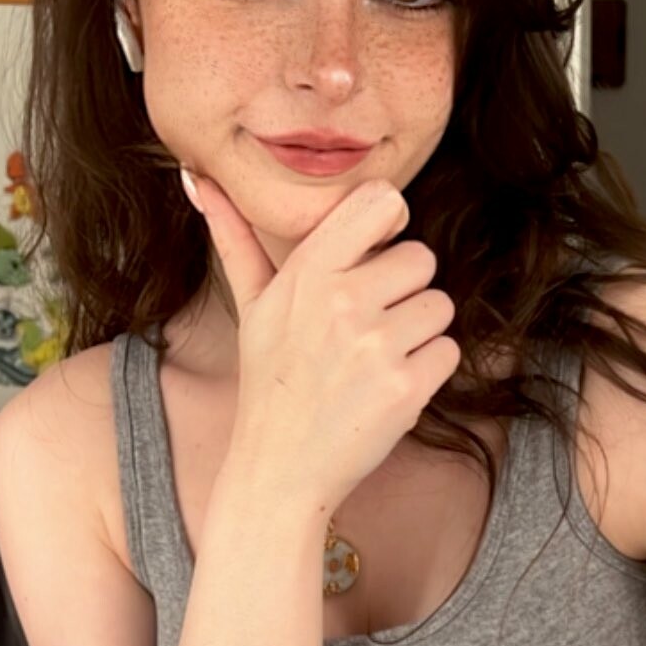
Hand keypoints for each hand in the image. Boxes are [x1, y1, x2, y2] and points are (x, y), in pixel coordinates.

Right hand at [179, 169, 461, 513]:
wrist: (279, 468)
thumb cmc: (270, 379)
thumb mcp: (251, 305)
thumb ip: (234, 236)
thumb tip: (197, 177)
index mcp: (307, 270)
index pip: (383, 200)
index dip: (389, 225)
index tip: (373, 254)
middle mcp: (341, 300)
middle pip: (422, 257)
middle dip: (403, 290)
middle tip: (363, 327)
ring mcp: (375, 345)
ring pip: (440, 305)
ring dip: (418, 333)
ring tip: (373, 359)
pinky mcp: (406, 387)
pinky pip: (449, 350)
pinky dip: (428, 371)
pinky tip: (387, 386)